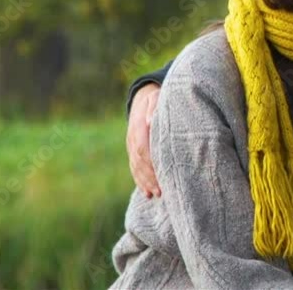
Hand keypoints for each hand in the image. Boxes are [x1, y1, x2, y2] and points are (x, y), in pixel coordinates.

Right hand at [127, 82, 160, 197]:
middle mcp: (133, 137)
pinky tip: (148, 193)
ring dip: (145, 182)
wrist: (143, 97)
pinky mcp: (133, 151)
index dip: (150, 163)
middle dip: (150, 177)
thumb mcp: (156, 97)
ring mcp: (131, 145)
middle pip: (139, 161)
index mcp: (138, 126)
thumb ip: (154, 107)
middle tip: (161, 191)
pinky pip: (135, 168)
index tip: (161, 174)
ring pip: (136, 167)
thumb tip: (151, 121)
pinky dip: (140, 181)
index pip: (142, 147)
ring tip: (156, 195)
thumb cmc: (156, 98)